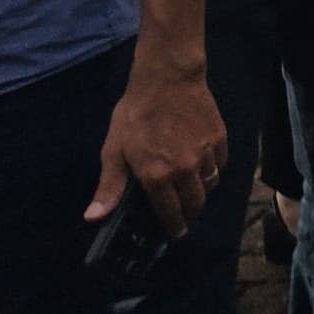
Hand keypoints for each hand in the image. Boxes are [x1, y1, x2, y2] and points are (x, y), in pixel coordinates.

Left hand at [89, 58, 222, 236]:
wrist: (167, 80)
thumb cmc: (135, 115)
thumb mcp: (114, 151)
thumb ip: (109, 186)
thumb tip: (93, 218)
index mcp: (158, 177)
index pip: (171, 212)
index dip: (174, 226)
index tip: (175, 233)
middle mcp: (186, 171)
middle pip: (196, 203)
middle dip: (191, 214)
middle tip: (185, 215)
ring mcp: (206, 155)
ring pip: (211, 183)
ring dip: (202, 191)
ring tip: (193, 189)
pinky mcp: (220, 140)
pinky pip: (220, 163)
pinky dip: (213, 169)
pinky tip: (203, 164)